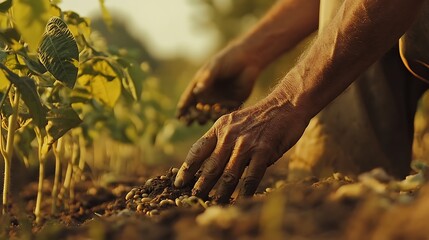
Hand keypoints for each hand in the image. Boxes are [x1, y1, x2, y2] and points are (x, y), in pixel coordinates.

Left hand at [174, 96, 308, 202]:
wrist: (286, 103)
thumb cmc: (261, 117)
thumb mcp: (235, 122)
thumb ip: (223, 141)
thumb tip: (212, 166)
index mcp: (219, 127)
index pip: (197, 150)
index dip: (187, 169)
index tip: (179, 182)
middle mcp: (229, 136)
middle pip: (210, 166)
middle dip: (200, 186)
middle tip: (192, 199)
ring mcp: (246, 144)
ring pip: (228, 175)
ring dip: (220, 193)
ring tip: (213, 204)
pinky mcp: (263, 151)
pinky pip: (251, 177)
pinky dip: (245, 191)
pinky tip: (240, 200)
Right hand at [176, 44, 260, 124]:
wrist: (247, 60)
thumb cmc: (227, 60)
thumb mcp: (215, 67)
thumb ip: (206, 79)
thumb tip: (197, 92)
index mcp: (198, 89)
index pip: (187, 103)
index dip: (182, 112)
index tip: (181, 118)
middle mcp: (207, 98)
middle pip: (197, 113)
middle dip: (196, 116)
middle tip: (199, 114)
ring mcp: (218, 103)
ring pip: (210, 117)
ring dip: (209, 116)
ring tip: (212, 109)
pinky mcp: (231, 105)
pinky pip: (225, 114)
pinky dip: (222, 115)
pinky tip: (222, 109)